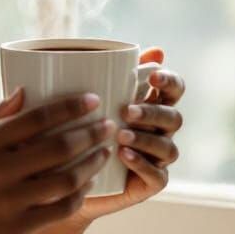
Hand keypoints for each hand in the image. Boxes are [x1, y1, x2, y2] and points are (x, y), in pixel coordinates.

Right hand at [0, 89, 113, 233]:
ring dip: (92, 164)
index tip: (92, 100)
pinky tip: (87, 185)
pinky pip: (60, 210)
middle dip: (91, 133)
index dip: (71, 107)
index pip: (37, 117)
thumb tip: (22, 93)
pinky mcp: (16, 229)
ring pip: (66, 179)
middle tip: (108, 126)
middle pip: (59, 146)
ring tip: (104, 153)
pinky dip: (79, 196)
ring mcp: (8, 201)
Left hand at [64, 46, 183, 226]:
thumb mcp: (77, 101)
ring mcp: (157, 158)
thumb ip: (92, 77)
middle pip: (173, 117)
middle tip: (126, 110)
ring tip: (120, 134)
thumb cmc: (71, 130)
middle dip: (152, 112)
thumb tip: (97, 50)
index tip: (152, 77)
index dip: (170, 81)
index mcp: (148, 105)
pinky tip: (123, 155)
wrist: (60, 177)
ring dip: (146, 138)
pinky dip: (142, 164)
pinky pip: (157, 175)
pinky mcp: (149, 183)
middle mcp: (158, 131)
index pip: (174, 89)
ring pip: (168, 147)